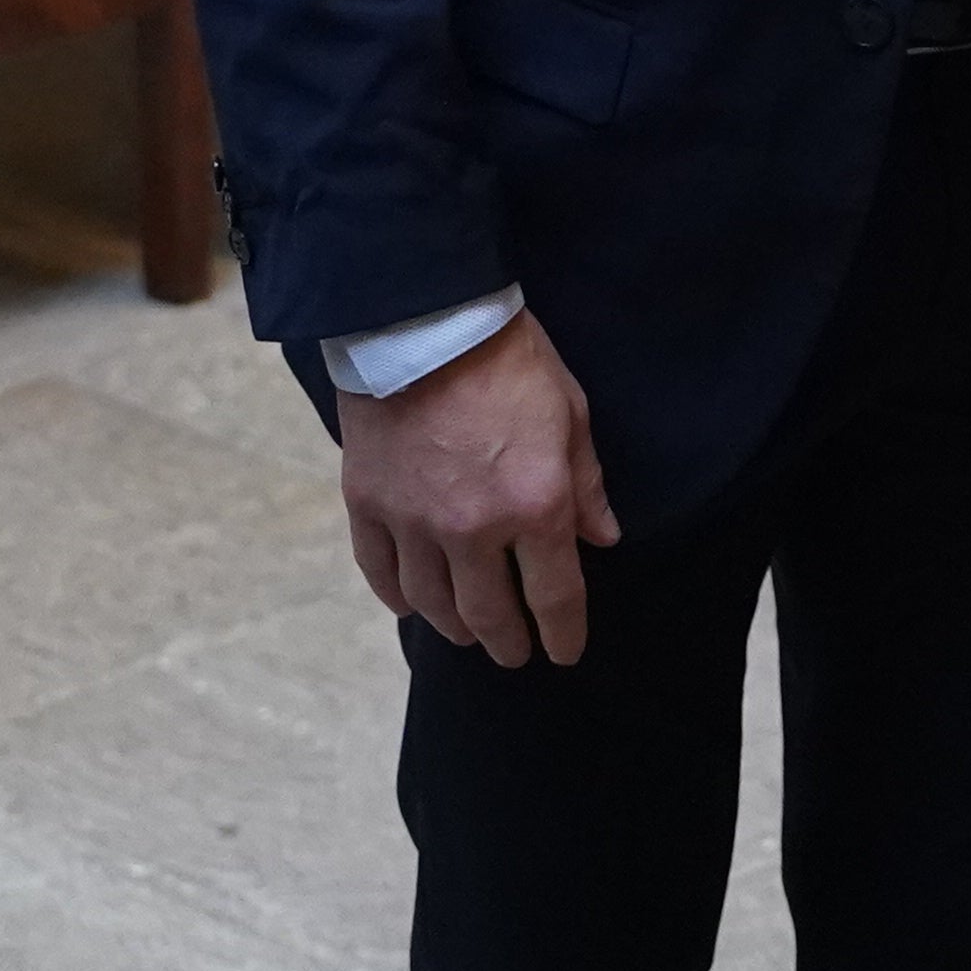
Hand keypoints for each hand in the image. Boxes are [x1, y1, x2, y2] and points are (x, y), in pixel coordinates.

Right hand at [337, 309, 617, 666]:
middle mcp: (473, 529)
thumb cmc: (508, 358)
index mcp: (535, 505)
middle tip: (514, 652)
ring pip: (433, 603)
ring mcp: (414, 521)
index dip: (563, 633)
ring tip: (468, 632)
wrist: (423, 318)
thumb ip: (585, 483)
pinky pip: (381, 571)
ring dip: (455, 627)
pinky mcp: (368, 504)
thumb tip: (602, 538)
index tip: (564, 651)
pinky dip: (398, 597)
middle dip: (508, 641)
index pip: (554, 596)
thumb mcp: (570, 412)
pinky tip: (410, 605)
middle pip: (490, 613)